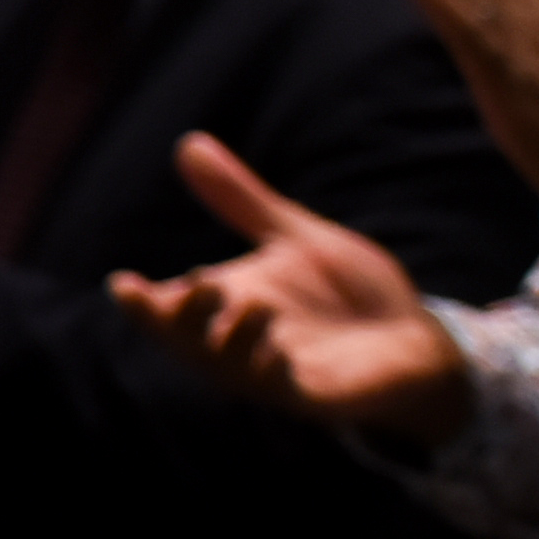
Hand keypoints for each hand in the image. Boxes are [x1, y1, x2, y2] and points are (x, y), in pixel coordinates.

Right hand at [108, 135, 475, 437]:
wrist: (415, 336)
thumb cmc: (349, 292)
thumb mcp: (296, 238)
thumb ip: (242, 201)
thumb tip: (188, 143)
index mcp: (229, 304)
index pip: (172, 309)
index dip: (145, 303)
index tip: (123, 283)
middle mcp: (242, 343)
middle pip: (190, 344)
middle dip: (176, 323)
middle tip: (176, 292)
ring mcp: (277, 373)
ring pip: (232, 370)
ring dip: (230, 341)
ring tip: (246, 302)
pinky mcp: (317, 395)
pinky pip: (286, 390)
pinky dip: (274, 371)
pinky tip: (277, 349)